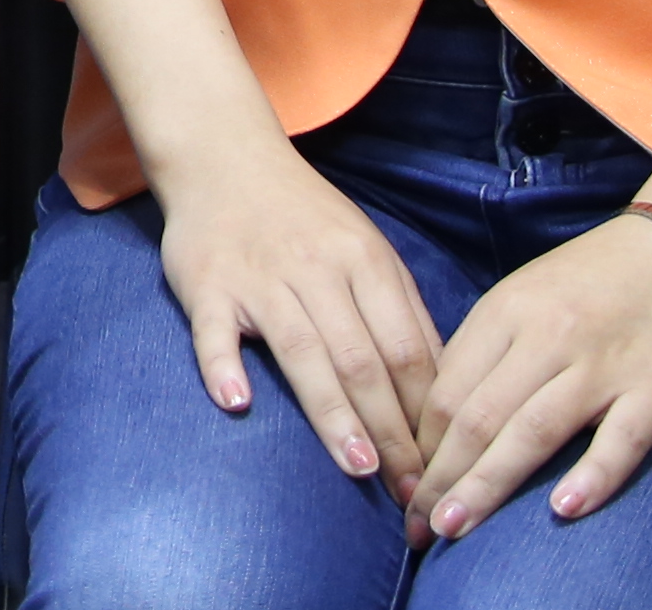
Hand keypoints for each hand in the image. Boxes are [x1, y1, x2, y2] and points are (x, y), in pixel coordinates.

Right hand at [140, 137, 447, 494]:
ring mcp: (260, 278)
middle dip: (392, 430)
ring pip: (303, 352)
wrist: (224, 159)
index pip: (406, 348)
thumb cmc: (304, 216)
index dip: (429, 412)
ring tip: (358, 467)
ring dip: (331, 412)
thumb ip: (401, 311)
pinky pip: (215, 330)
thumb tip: (441, 388)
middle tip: (411, 491)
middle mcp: (317, 270)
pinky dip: (223, 365)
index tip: (444, 466)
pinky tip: (237, 403)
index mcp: (364, 262)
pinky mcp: (207, 285)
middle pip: (362, 359)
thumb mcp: (366, 248)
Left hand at [410, 208, 651, 537]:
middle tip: (418, 527)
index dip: (420, 446)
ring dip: (487, 485)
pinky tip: (562, 509)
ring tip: (456, 528)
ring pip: (532, 432)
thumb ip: (488, 351)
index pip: (447, 390)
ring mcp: (603, 365)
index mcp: (506, 313)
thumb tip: (441, 418)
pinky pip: (620, 440)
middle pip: (478, 417)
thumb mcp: (527, 297)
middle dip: (440, 478)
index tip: (405, 487)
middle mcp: (548, 338)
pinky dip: (591, 475)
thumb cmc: (598, 281)